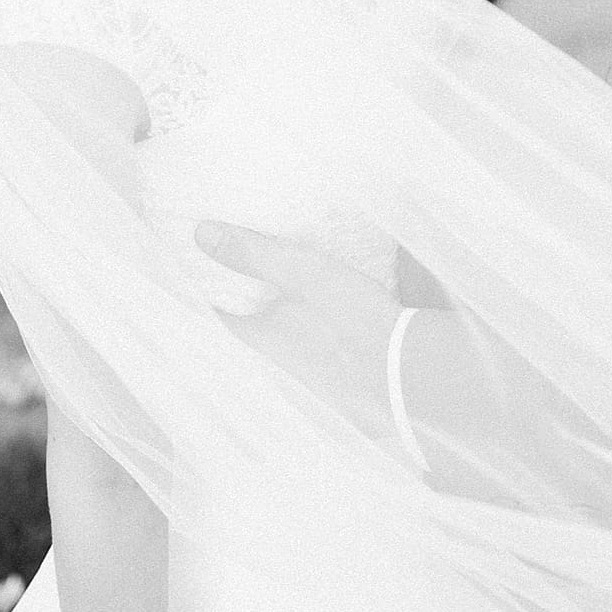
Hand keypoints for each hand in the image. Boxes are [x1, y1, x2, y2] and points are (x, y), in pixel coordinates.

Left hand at [194, 220, 401, 441]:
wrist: (411, 376)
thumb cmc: (352, 322)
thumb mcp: (300, 272)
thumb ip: (251, 253)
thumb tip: (200, 233)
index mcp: (261, 337)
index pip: (218, 311)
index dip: (208, 286)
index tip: (202, 262)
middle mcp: (281, 361)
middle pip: (249, 325)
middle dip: (245, 298)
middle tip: (243, 267)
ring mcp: (314, 374)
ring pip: (284, 337)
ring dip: (280, 312)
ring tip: (284, 283)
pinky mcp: (344, 379)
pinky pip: (316, 346)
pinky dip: (312, 325)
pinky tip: (327, 310)